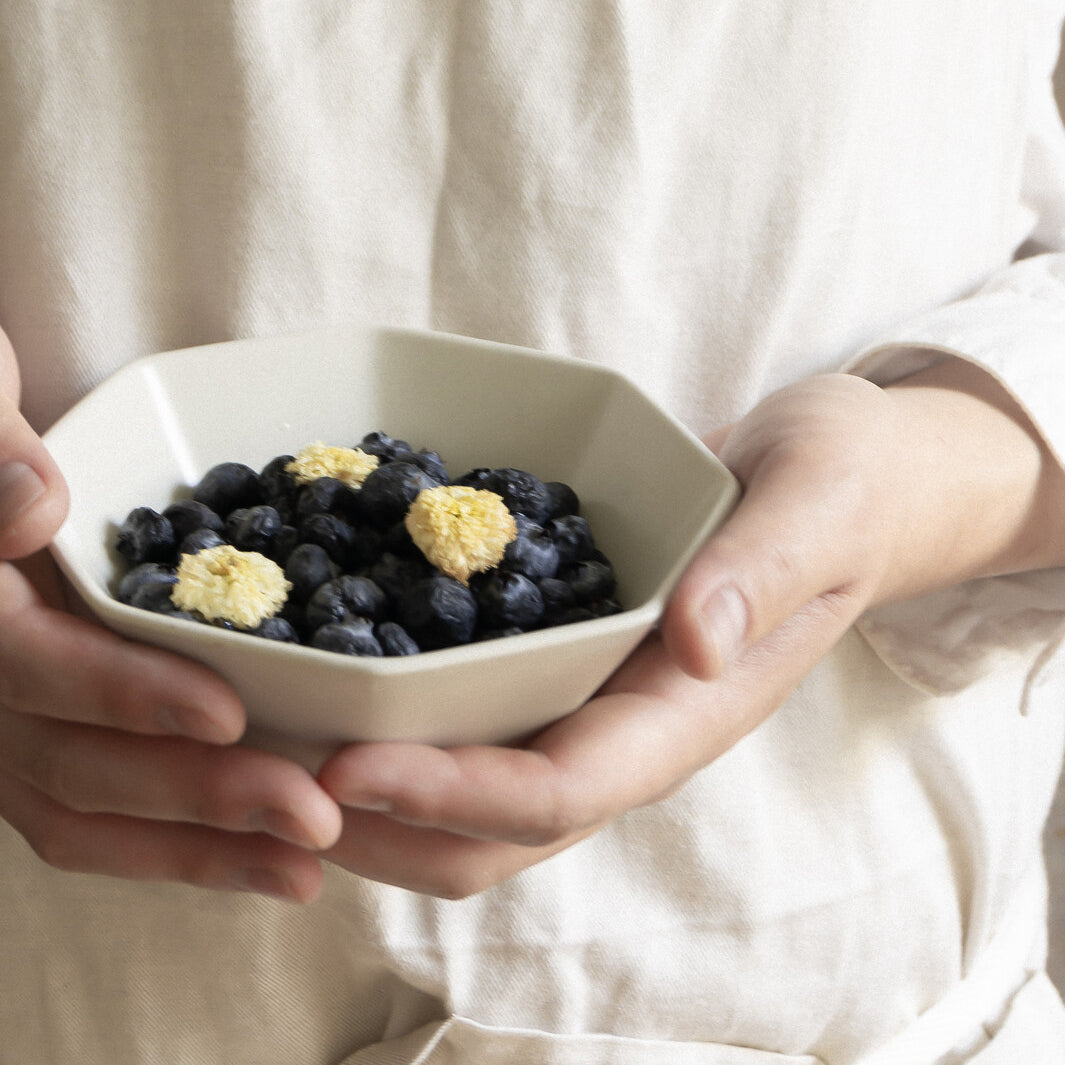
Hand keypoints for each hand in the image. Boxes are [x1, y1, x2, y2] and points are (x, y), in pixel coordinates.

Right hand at [0, 329, 342, 901]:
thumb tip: (37, 508)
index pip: (29, 663)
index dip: (124, 693)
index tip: (226, 712)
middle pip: (74, 762)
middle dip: (196, 793)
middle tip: (310, 816)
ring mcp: (8, 730)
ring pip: (86, 813)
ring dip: (199, 849)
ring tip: (308, 866)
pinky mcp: (43, 752)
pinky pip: (99, 819)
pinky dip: (180, 850)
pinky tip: (270, 861)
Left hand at [318, 366, 1064, 897]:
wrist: (845, 482)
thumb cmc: (844, 487)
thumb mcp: (820, 504)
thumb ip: (766, 570)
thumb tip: (695, 639)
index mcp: (687, 713)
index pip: (561, 789)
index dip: (455, 794)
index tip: (347, 771)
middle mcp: (629, 730)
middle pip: (496, 831)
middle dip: (387, 826)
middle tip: (272, 786)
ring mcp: (593, 704)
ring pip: (472, 797)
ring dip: (376, 799)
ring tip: (275, 758)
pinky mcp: (566, 665)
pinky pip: (474, 722)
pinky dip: (398, 727)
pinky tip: (332, 686)